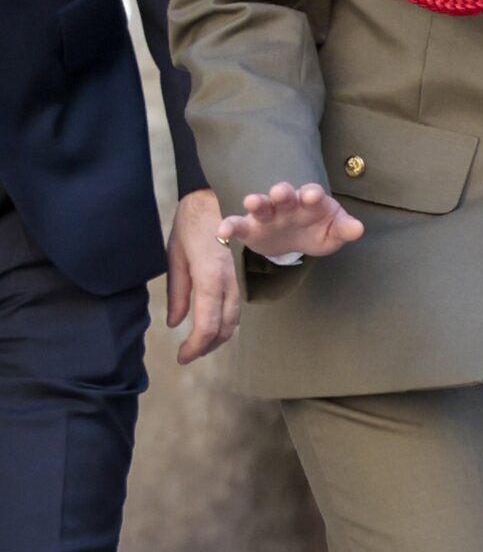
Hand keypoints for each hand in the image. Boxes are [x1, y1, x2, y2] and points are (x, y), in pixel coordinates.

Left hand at [166, 188, 239, 364]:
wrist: (216, 194)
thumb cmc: (191, 222)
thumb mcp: (175, 254)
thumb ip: (177, 291)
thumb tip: (175, 323)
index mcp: (210, 275)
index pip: (207, 325)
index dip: (195, 347)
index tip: (180, 357)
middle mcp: (228, 279)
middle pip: (225, 327)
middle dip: (207, 346)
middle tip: (187, 354)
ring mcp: (236, 275)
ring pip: (235, 318)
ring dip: (218, 336)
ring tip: (198, 342)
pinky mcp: (238, 271)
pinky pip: (236, 304)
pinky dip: (225, 321)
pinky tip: (211, 322)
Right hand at [217, 181, 363, 258]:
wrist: (298, 238)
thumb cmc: (318, 229)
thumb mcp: (334, 232)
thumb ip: (344, 229)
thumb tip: (359, 228)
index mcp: (311, 202)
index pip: (313, 194)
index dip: (312, 194)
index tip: (312, 196)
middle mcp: (288, 204)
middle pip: (285, 194)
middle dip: (283, 192)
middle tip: (280, 192)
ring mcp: (269, 215)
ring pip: (262, 205)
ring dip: (257, 202)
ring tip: (251, 202)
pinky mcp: (252, 229)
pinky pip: (239, 225)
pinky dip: (230, 226)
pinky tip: (221, 232)